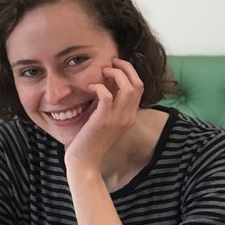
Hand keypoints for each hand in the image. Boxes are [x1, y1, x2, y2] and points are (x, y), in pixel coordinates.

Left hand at [63, 57, 142, 175]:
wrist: (85, 162)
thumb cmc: (91, 141)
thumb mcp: (106, 122)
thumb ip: (110, 107)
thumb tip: (105, 87)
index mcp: (130, 116)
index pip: (139, 88)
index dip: (130, 72)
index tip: (116, 65)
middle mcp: (128, 116)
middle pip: (138, 84)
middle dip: (126, 67)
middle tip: (111, 62)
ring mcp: (117, 119)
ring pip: (128, 87)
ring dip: (116, 74)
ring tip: (103, 71)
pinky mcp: (103, 120)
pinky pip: (106, 95)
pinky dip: (99, 86)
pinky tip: (90, 87)